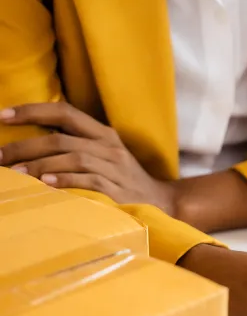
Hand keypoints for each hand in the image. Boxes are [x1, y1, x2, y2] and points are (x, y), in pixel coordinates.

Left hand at [0, 102, 177, 214]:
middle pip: (60, 137)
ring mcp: (114, 167)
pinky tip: (45, 185)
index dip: (32, 111)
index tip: (2, 115)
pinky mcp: (116, 189)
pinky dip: (64, 181)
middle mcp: (108, 146)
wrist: (161, 203)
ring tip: (14, 173)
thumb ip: (74, 146)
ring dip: (39, 165)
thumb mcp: (104, 156)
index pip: (64, 112)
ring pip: (70, 157)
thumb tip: (30, 142)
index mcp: (103, 133)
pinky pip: (87, 180)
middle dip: (23, 145)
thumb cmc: (122, 181)